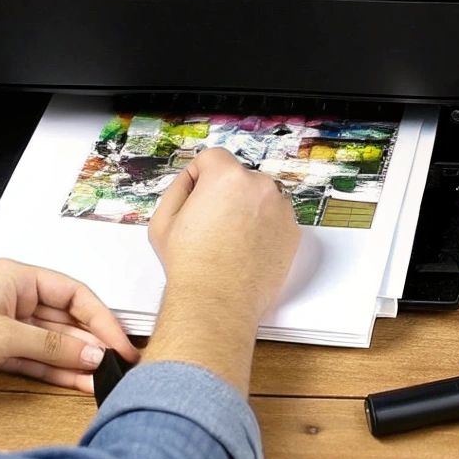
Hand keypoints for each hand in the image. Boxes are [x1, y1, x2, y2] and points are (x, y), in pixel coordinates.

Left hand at [0, 260, 139, 391]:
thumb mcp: (3, 337)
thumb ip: (52, 346)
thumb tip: (93, 352)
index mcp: (19, 277)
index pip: (77, 295)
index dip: (103, 321)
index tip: (122, 346)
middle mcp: (14, 296)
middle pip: (66, 320)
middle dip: (91, 344)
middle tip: (116, 368)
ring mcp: (4, 322)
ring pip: (51, 342)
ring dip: (74, 361)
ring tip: (101, 382)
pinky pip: (32, 356)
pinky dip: (51, 369)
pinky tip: (75, 382)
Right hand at [145, 148, 298, 392]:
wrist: (218, 301)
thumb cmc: (190, 264)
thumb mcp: (164, 219)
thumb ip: (180, 187)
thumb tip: (194, 178)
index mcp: (227, 177)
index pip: (213, 157)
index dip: (199, 176)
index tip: (196, 198)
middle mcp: (260, 186)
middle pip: (239, 178)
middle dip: (226, 194)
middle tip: (211, 225)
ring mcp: (281, 209)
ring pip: (260, 199)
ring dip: (248, 210)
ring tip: (229, 241)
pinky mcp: (293, 232)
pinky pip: (275, 220)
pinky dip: (264, 229)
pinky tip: (246, 250)